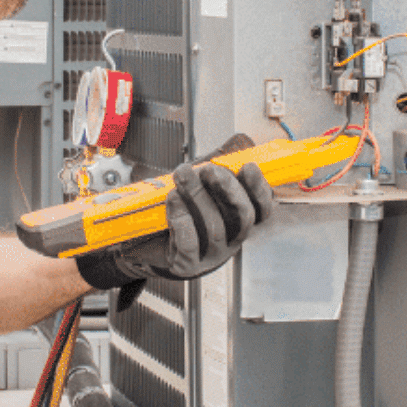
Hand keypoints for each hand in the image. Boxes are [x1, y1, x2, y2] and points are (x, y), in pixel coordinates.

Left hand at [75, 162, 273, 288]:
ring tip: (182, 178)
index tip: (248, 166)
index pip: (261, 209)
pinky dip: (182, 220)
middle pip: (243, 217)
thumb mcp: (201, 184)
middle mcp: (229, 240)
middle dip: (228, 189)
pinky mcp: (187, 264)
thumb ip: (221, 163)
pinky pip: (190, 245)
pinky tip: (173, 203)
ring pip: (214, 228)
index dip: (259, 189)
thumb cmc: (178, 211)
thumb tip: (240, 142)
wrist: (144, 242)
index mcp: (237, 221)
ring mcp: (210, 255)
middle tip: (209, 169)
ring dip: (198, 198)